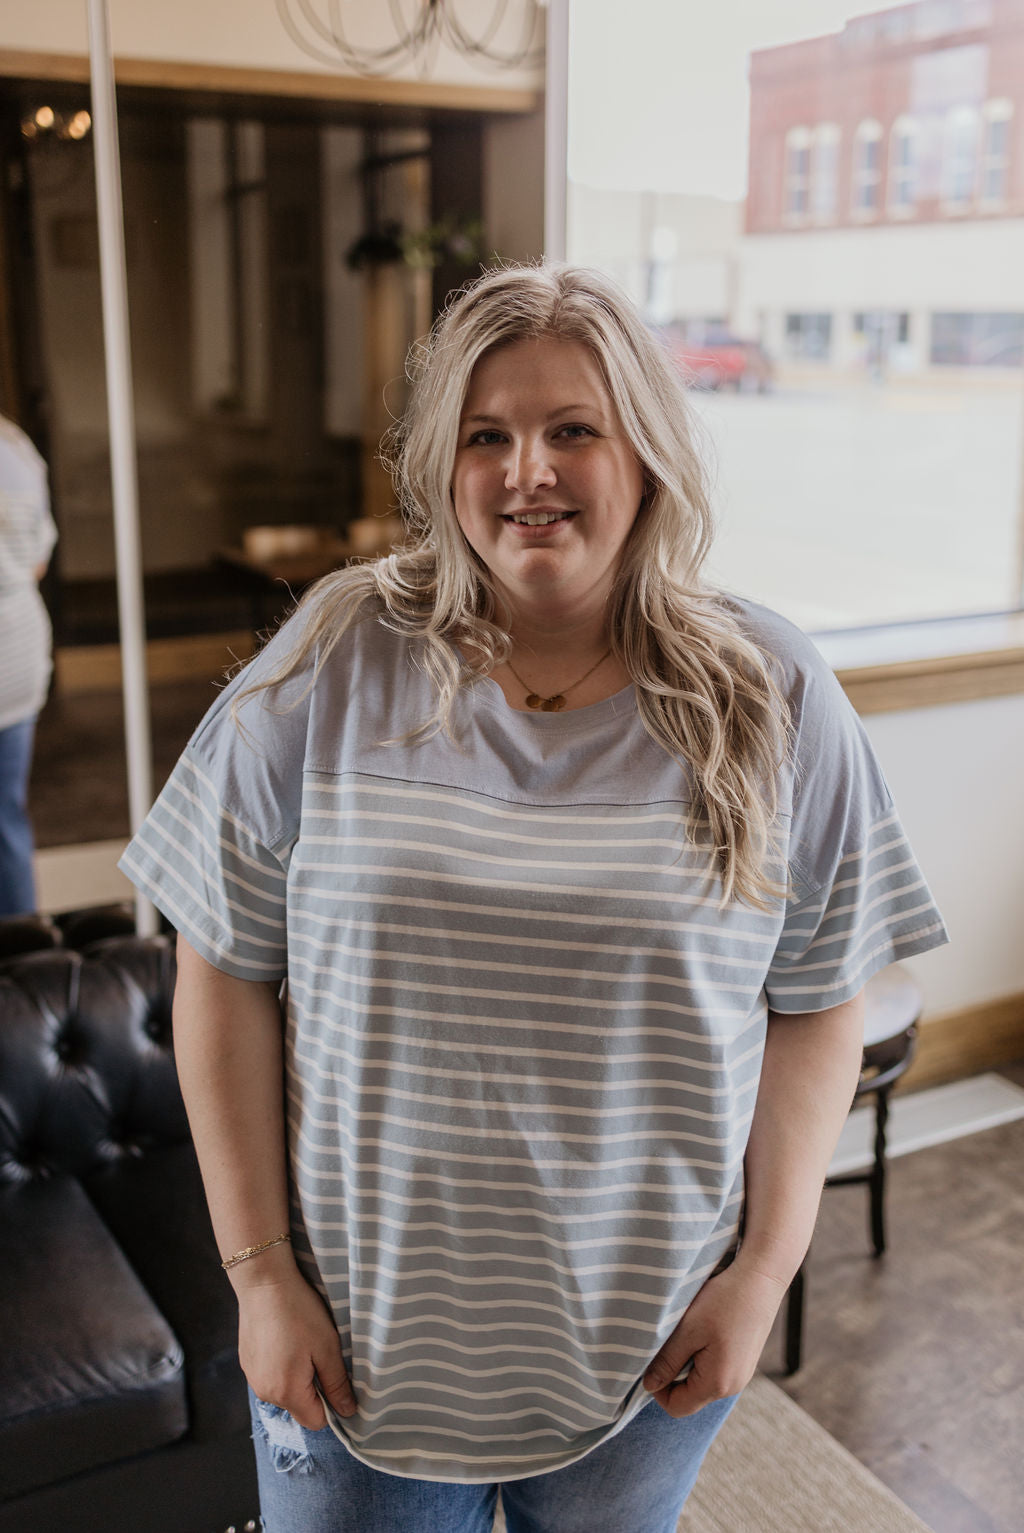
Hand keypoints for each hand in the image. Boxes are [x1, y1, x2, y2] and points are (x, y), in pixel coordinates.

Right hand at [236, 1264, 356, 1428]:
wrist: (264, 1283)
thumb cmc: (299, 1313)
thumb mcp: (327, 1347)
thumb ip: (337, 1384)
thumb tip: (347, 1412)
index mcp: (287, 1393)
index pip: (315, 1421)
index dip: (331, 1405)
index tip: (337, 1378)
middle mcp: (265, 1392)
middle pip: (299, 1407)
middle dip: (314, 1388)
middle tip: (320, 1354)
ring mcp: (253, 1378)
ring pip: (284, 1391)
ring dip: (297, 1376)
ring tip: (301, 1343)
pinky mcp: (247, 1363)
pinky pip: (271, 1376)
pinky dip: (281, 1365)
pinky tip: (285, 1338)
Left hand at [641, 1258, 788, 1416]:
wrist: (761, 1278)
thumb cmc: (724, 1301)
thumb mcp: (688, 1329)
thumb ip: (667, 1361)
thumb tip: (649, 1385)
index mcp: (718, 1384)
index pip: (677, 1407)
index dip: (658, 1388)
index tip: (653, 1358)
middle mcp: (733, 1386)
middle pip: (690, 1396)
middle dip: (673, 1373)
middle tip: (670, 1340)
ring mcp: (741, 1374)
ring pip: (701, 1381)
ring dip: (687, 1361)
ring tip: (688, 1332)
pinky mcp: (744, 1360)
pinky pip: (715, 1369)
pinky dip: (702, 1354)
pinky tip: (704, 1329)